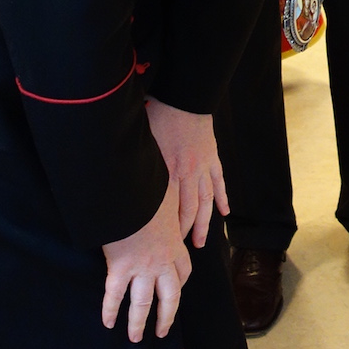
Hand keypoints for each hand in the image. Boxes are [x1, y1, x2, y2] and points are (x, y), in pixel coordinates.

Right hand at [101, 179, 191, 341]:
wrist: (132, 196)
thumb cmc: (151, 195)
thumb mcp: (169, 204)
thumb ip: (170, 214)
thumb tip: (168, 210)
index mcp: (176, 247)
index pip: (183, 273)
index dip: (179, 284)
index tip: (174, 291)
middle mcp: (162, 263)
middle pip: (169, 298)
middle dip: (165, 317)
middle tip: (161, 332)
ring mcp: (142, 268)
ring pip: (141, 303)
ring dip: (137, 323)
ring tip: (135, 337)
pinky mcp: (120, 268)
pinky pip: (115, 295)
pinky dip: (110, 309)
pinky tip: (108, 322)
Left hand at [146, 97, 227, 248]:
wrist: (183, 99)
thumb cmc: (159, 117)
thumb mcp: (144, 144)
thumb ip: (141, 166)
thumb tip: (124, 179)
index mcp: (169, 172)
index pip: (171, 209)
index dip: (169, 228)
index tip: (165, 242)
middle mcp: (188, 174)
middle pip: (189, 210)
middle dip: (186, 232)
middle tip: (182, 249)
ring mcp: (203, 167)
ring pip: (206, 201)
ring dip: (204, 223)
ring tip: (200, 241)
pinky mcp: (213, 158)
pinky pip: (219, 183)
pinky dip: (222, 198)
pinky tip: (224, 213)